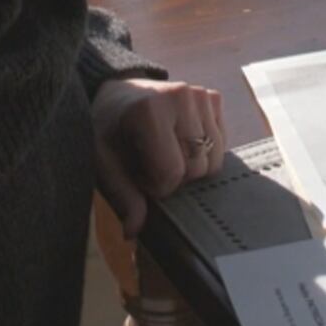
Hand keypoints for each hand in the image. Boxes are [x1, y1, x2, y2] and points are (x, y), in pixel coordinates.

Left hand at [91, 78, 225, 237]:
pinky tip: (180, 143)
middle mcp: (181, 96)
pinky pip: (221, 144)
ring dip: (191, 167)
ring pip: (214, 159)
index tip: (137, 176)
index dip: (155, 186)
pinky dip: (204, 152)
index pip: (172, 173)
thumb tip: (133, 232)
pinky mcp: (213, 97)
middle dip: (174, 178)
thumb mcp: (103, 163)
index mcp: (149, 110)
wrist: (116, 93)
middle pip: (197, 168)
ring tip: (164, 154)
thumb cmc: (107, 129)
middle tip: (149, 165)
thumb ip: (122, 196)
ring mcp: (200, 94)